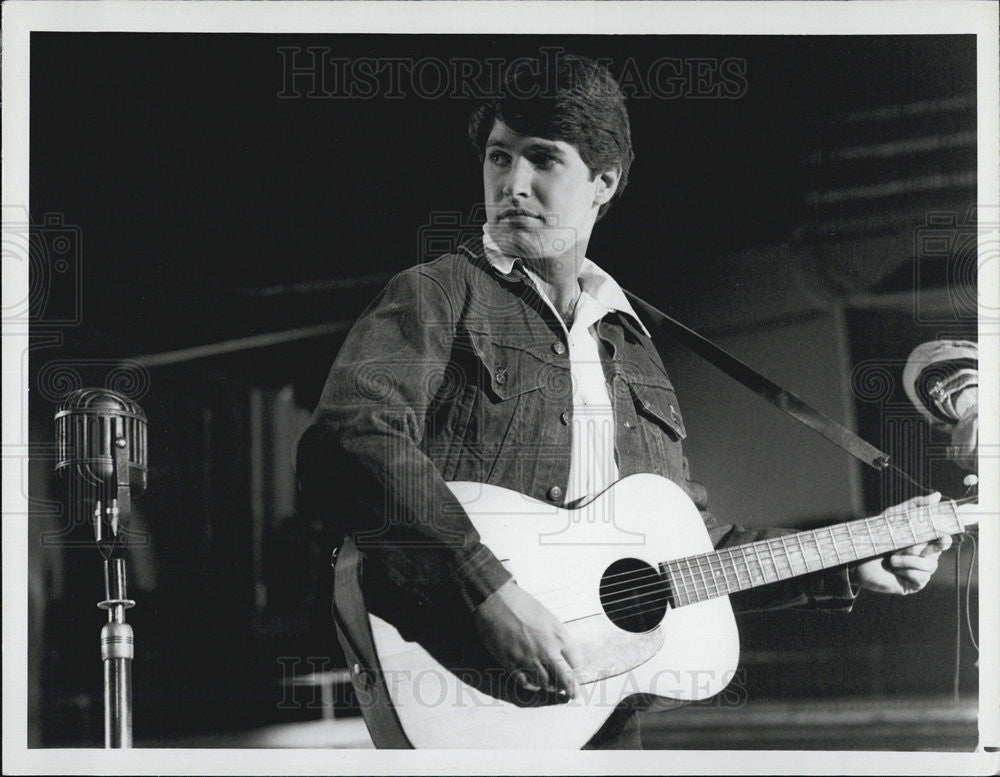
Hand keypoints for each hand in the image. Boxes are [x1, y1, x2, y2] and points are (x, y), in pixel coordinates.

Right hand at [472, 579, 581, 698]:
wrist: (496, 601)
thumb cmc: (521, 604)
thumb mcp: (548, 617)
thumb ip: (557, 636)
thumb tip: (561, 652)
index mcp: (558, 636)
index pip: (576, 662)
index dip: (574, 666)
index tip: (572, 668)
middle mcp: (547, 650)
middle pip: (565, 679)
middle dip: (571, 689)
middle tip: (574, 695)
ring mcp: (529, 659)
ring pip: (547, 684)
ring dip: (550, 687)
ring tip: (552, 687)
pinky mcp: (512, 663)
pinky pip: (527, 684)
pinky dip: (533, 686)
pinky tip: (534, 684)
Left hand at [853, 492, 952, 594]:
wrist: (857, 559)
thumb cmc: (876, 536)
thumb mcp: (894, 517)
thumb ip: (915, 505)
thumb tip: (937, 495)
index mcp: (924, 541)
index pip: (942, 539)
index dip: (945, 538)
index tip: (941, 537)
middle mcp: (925, 556)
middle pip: (937, 552)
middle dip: (921, 548)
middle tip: (908, 546)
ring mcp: (921, 571)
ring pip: (930, 565)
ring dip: (908, 560)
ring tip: (892, 558)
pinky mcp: (914, 583)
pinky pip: (920, 577)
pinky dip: (906, 571)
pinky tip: (894, 569)